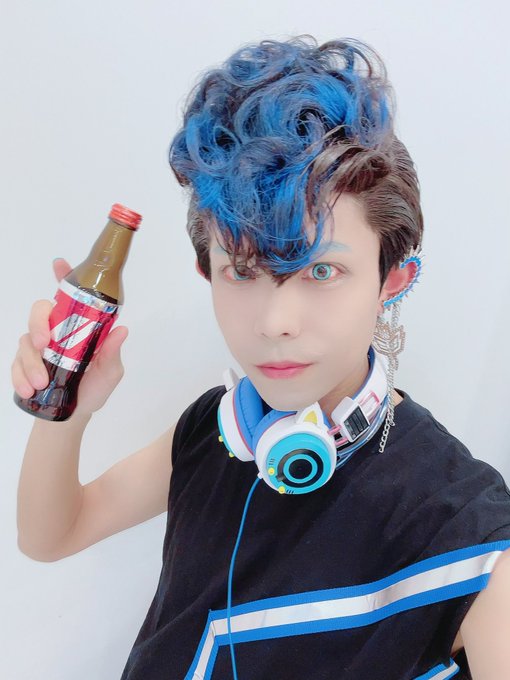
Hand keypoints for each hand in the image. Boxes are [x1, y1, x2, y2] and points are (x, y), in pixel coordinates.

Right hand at [11, 258, 128, 416]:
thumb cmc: (94, 388)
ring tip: (41, 383)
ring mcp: (38, 348)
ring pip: (25, 341)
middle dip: (37, 325)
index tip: (59, 264)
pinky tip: (28, 389)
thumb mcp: (110, 372)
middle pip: (39, 311)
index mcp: (78, 327)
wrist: (73, 415)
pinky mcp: (24, 365)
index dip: (64, 276)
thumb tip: (121, 330)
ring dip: (30, 363)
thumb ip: (112, 353)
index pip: (70, 296)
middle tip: (42, 345)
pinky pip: (14, 364)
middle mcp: (56, 332)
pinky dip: (19, 377)